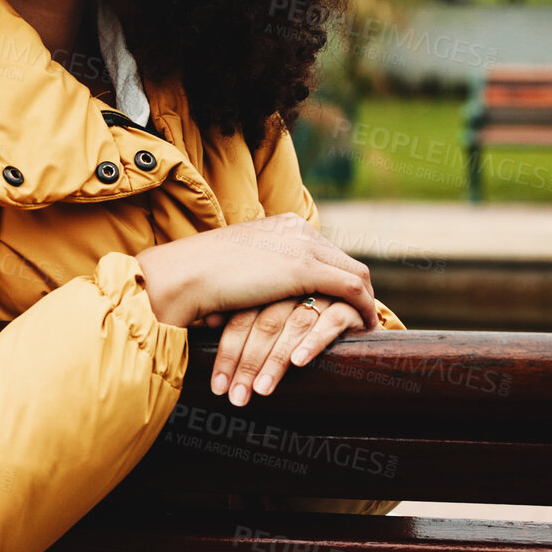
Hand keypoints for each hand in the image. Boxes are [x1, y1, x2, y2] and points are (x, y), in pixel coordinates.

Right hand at [135, 212, 377, 330]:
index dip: (336, 276)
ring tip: (367, 324)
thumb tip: (262, 289)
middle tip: (362, 314)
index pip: (323, 250)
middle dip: (357, 289)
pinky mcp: (305, 269)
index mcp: (282, 224)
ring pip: (354, 273)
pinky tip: (366, 327)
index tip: (341, 299)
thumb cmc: (198, 276)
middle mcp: (297, 229)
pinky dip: (364, 307)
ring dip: (365, 300)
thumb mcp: (236, 264)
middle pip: (344, 260)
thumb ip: (258, 269)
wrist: (184, 275)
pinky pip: (351, 288)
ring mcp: (303, 246)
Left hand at [210, 294, 365, 405]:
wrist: (351, 312)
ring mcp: (324, 292)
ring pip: (294, 325)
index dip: (230, 351)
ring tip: (262, 390)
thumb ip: (243, 314)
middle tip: (236, 396)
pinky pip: (331, 321)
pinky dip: (314, 341)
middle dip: (248, 363)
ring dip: (275, 360)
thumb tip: (208, 320)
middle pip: (266, 322)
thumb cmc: (301, 322)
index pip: (243, 315)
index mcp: (271, 282)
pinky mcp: (350, 305)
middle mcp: (296, 284)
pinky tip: (300, 361)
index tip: (218, 385)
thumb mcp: (266, 312)